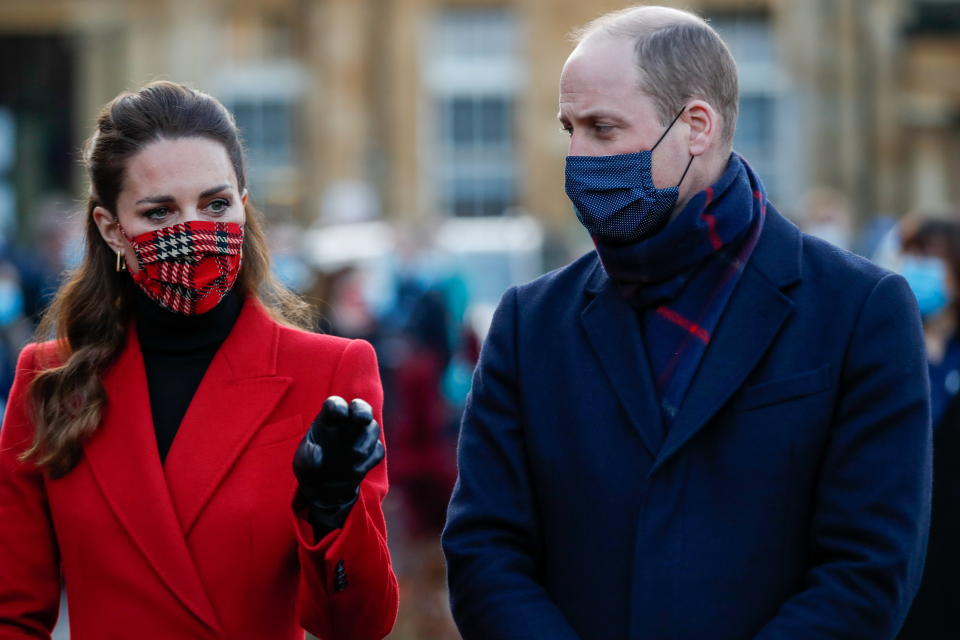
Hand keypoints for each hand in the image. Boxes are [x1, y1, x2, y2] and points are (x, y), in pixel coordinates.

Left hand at [293, 396, 384, 531]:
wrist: (324, 486)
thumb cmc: (311, 467)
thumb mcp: (303, 463)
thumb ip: (307, 457)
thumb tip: (317, 455)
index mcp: (327, 419)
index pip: (334, 404)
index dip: (338, 406)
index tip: (341, 414)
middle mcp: (346, 423)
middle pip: (360, 407)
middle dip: (363, 410)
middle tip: (363, 418)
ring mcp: (361, 435)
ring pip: (373, 428)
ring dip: (366, 441)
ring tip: (353, 455)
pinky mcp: (372, 450)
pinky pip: (378, 450)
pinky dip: (369, 460)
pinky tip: (355, 470)